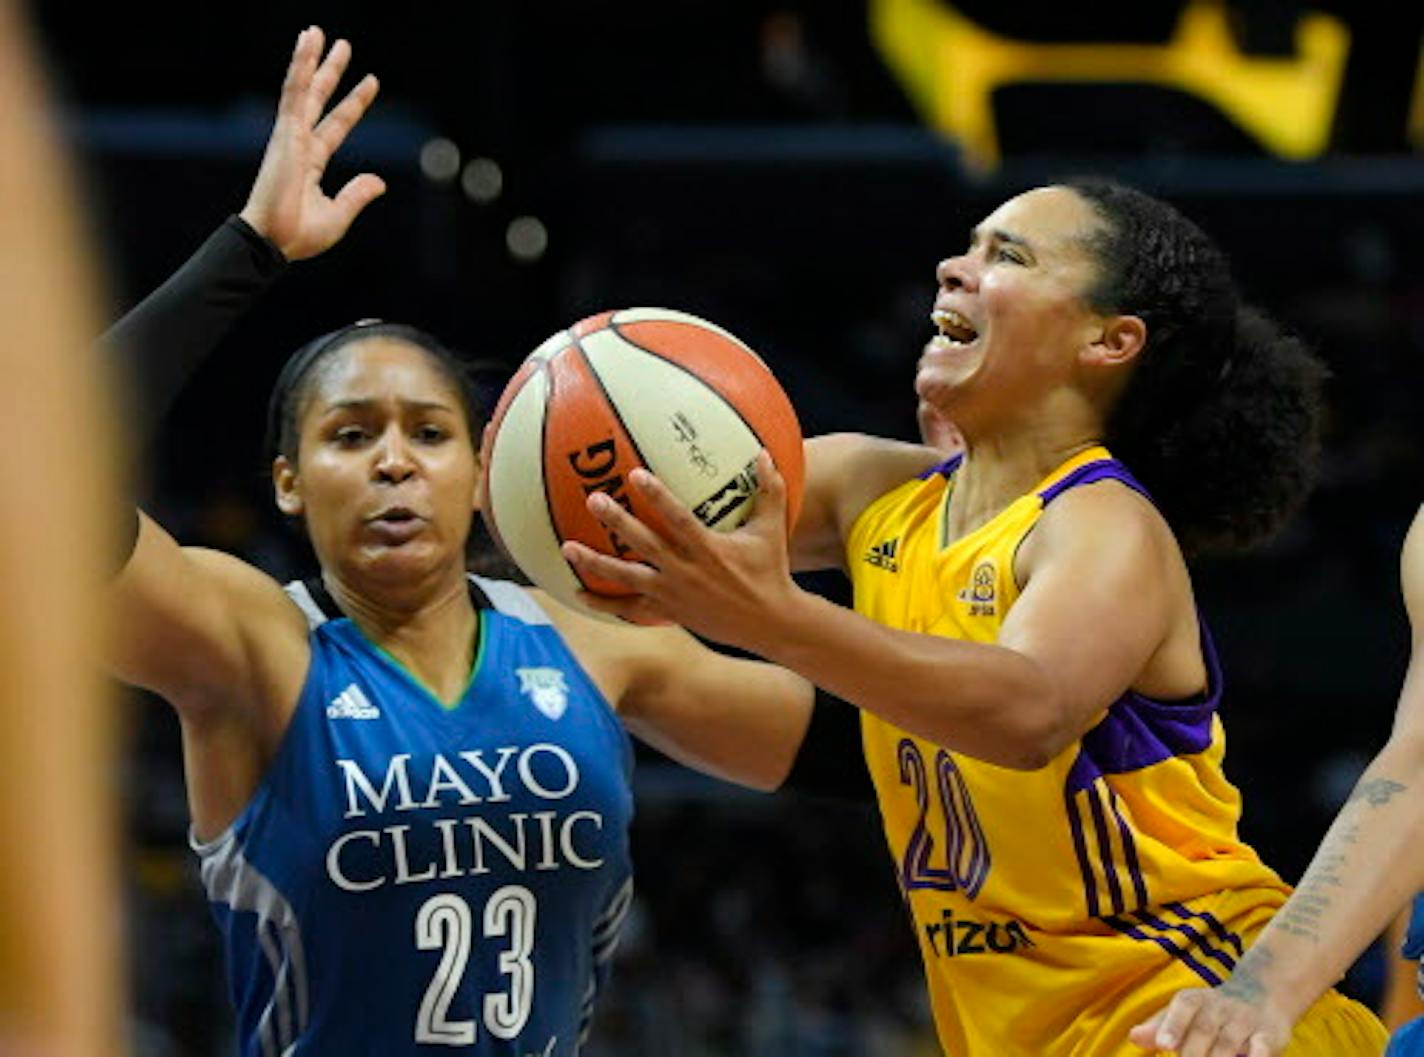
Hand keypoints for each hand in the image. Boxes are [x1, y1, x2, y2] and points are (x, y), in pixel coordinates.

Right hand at [239, 27, 385, 260]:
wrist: (274, 242)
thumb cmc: (299, 236)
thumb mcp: (339, 214)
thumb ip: (357, 194)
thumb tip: (379, 181)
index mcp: (311, 162)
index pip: (336, 125)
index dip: (353, 104)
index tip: (371, 82)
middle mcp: (299, 145)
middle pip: (318, 99)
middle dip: (331, 72)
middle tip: (343, 45)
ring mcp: (290, 137)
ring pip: (302, 89)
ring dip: (311, 59)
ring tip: (318, 32)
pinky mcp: (285, 134)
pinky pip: (294, 93)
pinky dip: (300, 67)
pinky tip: (306, 43)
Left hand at [561, 450, 800, 644]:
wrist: (769, 624)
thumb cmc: (771, 571)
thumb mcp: (772, 529)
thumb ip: (769, 489)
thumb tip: (763, 452)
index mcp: (709, 550)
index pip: (678, 519)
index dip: (657, 496)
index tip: (636, 475)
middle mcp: (687, 572)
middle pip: (645, 544)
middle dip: (618, 522)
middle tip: (593, 500)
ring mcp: (673, 595)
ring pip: (627, 578)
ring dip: (596, 563)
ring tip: (567, 548)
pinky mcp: (668, 612)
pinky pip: (630, 609)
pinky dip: (604, 603)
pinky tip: (578, 592)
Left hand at [1128, 986, 1290, 1056]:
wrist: (1262, 993)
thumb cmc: (1211, 1012)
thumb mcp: (1185, 1012)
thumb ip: (1160, 1026)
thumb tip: (1133, 1036)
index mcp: (1196, 1000)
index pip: (1184, 1006)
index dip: (1173, 1024)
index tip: (1164, 1044)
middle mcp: (1220, 1007)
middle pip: (1204, 1029)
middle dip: (1193, 1053)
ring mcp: (1245, 1021)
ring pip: (1230, 1043)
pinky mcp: (1270, 1036)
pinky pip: (1263, 1048)